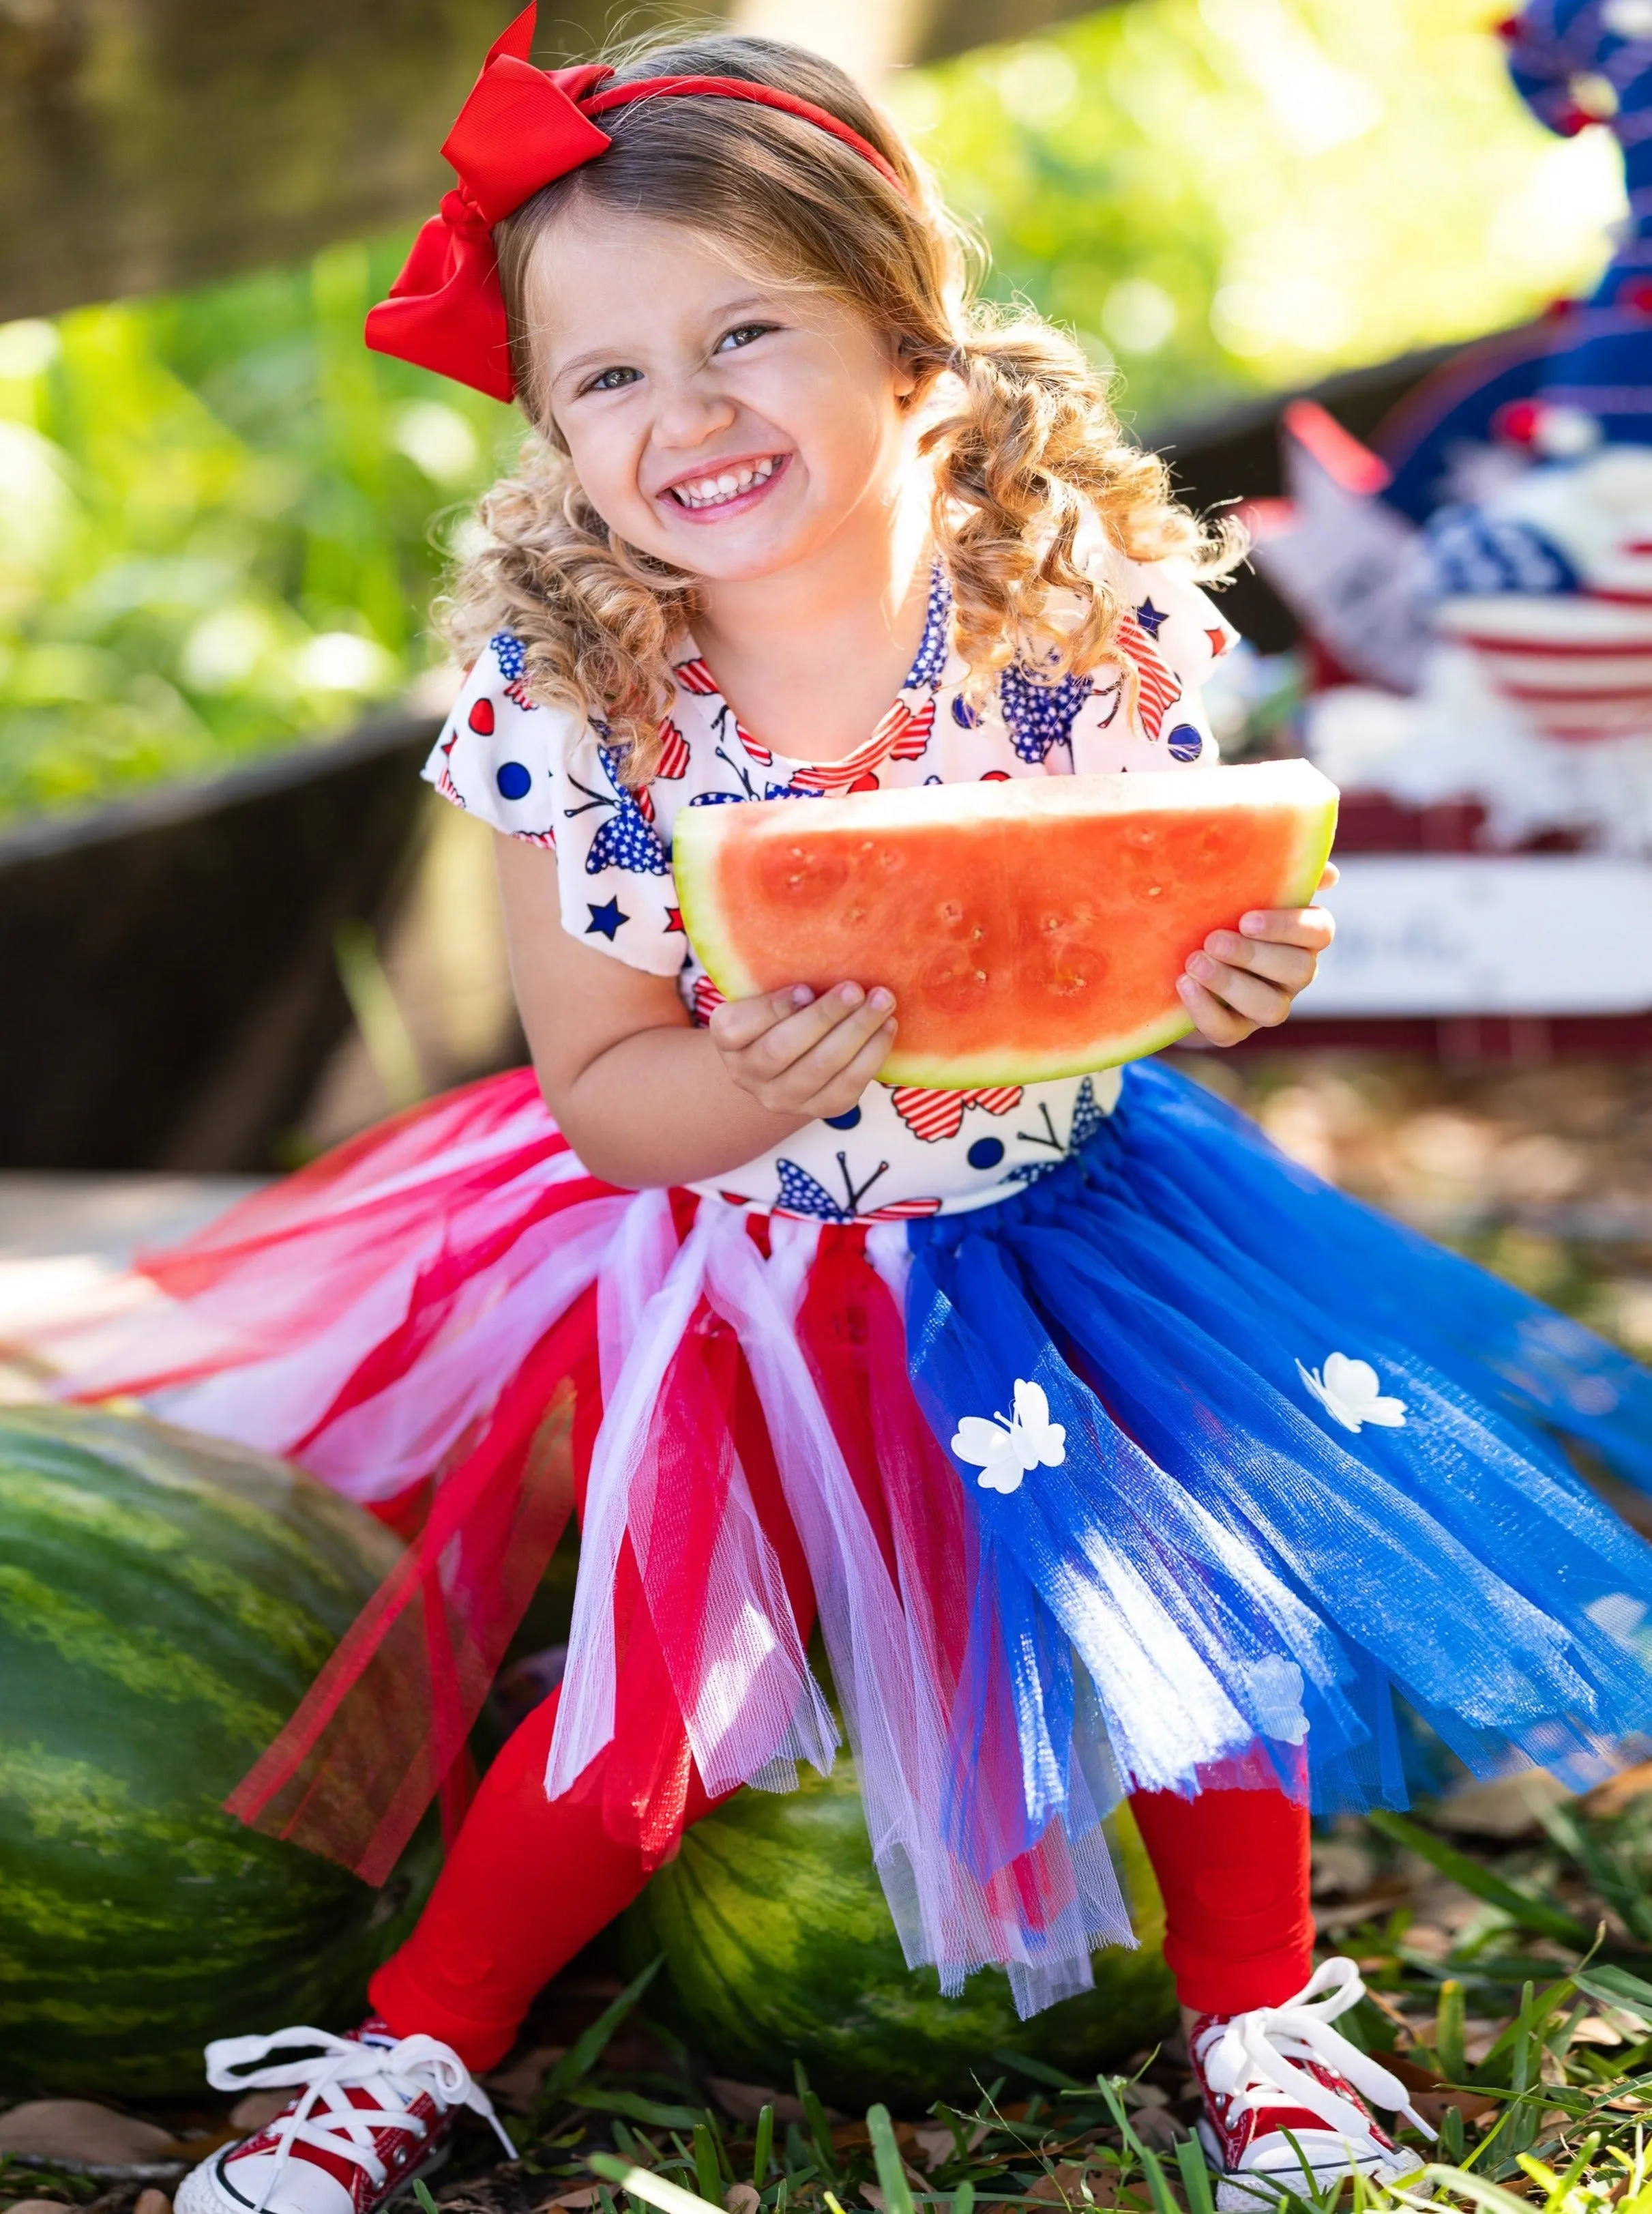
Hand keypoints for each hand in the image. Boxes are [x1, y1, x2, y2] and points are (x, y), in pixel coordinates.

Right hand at [710, 981, 897, 1119]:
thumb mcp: (767, 990)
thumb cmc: (781, 1008)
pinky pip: (847, 1087)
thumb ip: (781, 976)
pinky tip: (887, 1028)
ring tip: (882, 1003)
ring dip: (856, 1032)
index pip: (737, 1027)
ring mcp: (781, 1097)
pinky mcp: (818, 1109)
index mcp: (727, 1038)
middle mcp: (746, 1073)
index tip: (806, 987)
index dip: (773, 1009)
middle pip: (782, 1048)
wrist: (788, 1058)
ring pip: (819, 1068)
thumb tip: (826, 941)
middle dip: (824, 1016)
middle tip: (855, 989)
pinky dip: (871, 1055)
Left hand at [1176, 863, 1337, 1047]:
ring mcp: (1268, 1005)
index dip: (1287, 927)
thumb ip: (1280, 870)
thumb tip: (1329, 874)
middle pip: (1299, 971)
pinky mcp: (1236, 1029)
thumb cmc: (1221, 905)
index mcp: (1303, 934)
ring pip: (1270, 1008)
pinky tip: (1183, 983)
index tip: (1247, 918)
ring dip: (1230, 984)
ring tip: (1195, 962)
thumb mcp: (1243, 883)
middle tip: (1212, 940)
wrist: (1175, 945)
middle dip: (1254, 956)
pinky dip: (1205, 1010)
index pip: (1320, 931)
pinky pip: (1229, 1032)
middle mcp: (1294, 973)